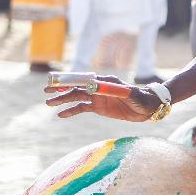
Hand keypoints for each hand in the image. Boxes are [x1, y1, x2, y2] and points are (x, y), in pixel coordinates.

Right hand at [45, 75, 160, 121]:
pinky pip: (82, 108)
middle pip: (76, 88)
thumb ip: (116, 90)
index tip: (57, 82)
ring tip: (48, 103)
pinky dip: (71, 111)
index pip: (83, 79)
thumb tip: (98, 86)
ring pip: (76, 98)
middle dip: (61, 89)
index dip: (69, 81)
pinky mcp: (99, 107)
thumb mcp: (130, 94)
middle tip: (46, 92)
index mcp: (104, 81)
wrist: (148, 107)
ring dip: (63, 100)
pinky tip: (60, 115)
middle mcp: (98, 88)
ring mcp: (97, 97)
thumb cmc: (141, 98)